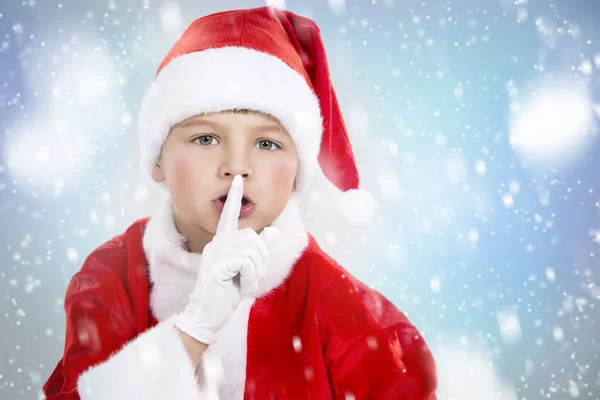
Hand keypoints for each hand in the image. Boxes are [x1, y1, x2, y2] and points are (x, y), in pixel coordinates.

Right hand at [174, 175, 278, 344]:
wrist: (207, 314)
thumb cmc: (225, 294)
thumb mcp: (246, 270)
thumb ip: (258, 251)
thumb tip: (273, 231)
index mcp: (222, 242)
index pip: (229, 216)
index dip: (234, 198)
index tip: (237, 180)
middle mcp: (218, 242)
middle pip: (254, 239)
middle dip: (260, 261)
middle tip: (249, 279)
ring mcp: (216, 251)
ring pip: (254, 251)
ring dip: (255, 272)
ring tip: (243, 284)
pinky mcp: (218, 262)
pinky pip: (247, 262)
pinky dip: (249, 278)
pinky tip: (238, 287)